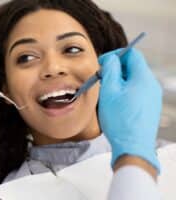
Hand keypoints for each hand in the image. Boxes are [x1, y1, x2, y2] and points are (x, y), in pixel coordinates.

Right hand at [98, 48, 161, 171]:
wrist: (133, 147)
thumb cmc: (120, 120)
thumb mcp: (109, 91)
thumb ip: (110, 70)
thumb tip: (111, 58)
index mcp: (143, 78)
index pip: (132, 54)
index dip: (115, 55)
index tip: (102, 64)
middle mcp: (151, 85)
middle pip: (133, 67)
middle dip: (115, 70)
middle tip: (101, 79)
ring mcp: (152, 97)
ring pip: (133, 80)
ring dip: (118, 82)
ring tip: (106, 94)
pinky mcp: (150, 107)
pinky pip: (136, 92)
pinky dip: (124, 92)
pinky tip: (114, 105)